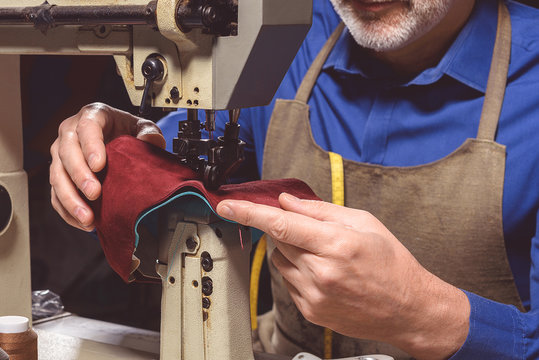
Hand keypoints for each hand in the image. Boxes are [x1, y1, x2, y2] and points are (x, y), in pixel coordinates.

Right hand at [49, 103, 164, 230]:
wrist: (115, 136)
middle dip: (79, 175)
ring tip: (87, 217)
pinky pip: (56, 193)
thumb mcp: (141, 126)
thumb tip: (152, 140)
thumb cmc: (125, 130)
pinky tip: (82, 221)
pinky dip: (67, 210)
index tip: (99, 165)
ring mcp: (61, 153)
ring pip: (56, 176)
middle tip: (95, 193)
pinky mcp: (59, 173)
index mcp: (92, 116)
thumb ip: (149, 132)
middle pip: (66, 153)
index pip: (87, 127)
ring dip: (70, 198)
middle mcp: (71, 132)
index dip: (91, 146)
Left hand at [216, 193, 469, 358]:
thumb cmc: (391, 263)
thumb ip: (319, 210)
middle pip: (279, 240)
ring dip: (292, 252)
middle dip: (288, 229)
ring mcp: (314, 295)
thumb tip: (287, 201)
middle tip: (313, 231)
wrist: (407, 308)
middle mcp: (321, 272)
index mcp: (336, 244)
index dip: (249, 213)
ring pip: (280, 262)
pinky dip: (298, 271)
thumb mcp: (363, 222)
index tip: (227, 206)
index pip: (281, 224)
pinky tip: (325, 273)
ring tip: (324, 255)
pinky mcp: (311, 310)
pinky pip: (288, 282)